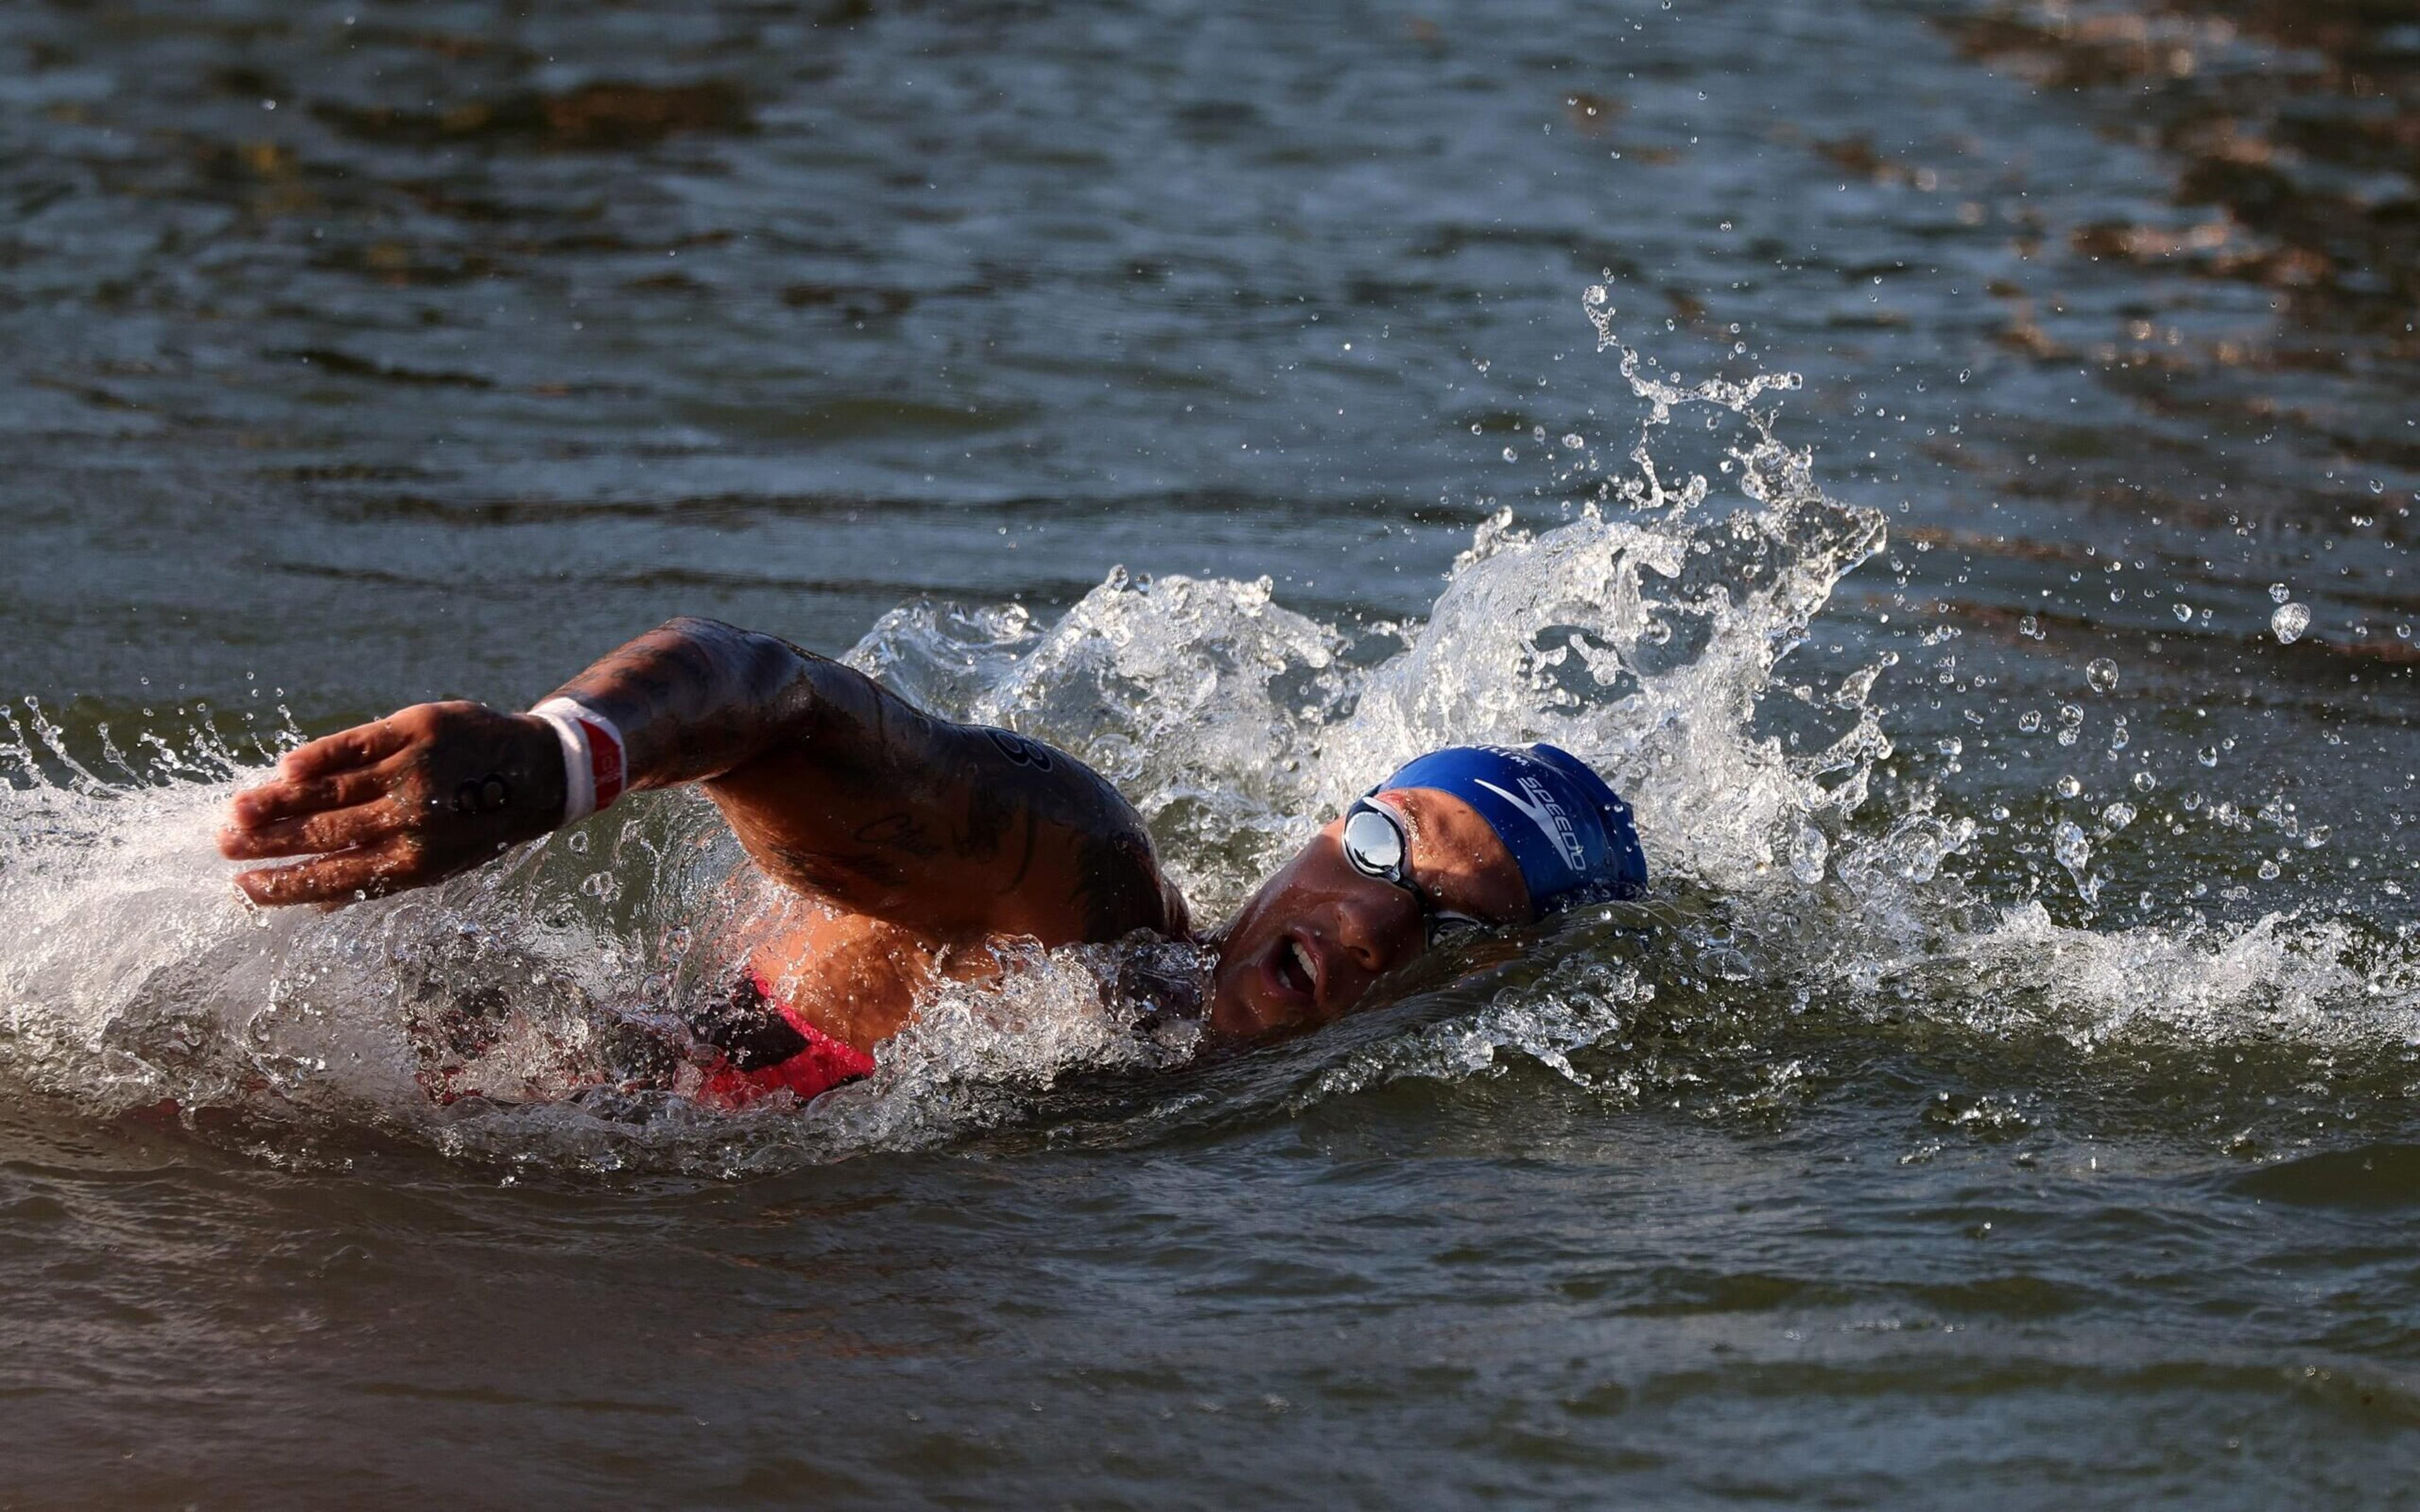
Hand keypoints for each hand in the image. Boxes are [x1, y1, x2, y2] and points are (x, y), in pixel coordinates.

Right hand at [217, 701, 568, 908]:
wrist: (540, 770)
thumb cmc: (478, 823)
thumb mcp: (441, 864)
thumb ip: (380, 878)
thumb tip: (317, 906)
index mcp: (415, 863)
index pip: (334, 879)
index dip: (284, 886)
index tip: (242, 887)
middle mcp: (413, 820)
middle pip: (324, 834)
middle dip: (268, 842)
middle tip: (223, 843)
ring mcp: (414, 772)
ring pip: (332, 790)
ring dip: (279, 801)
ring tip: (237, 809)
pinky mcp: (417, 730)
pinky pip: (357, 745)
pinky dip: (320, 757)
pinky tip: (286, 769)